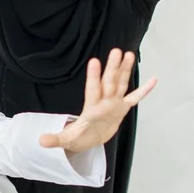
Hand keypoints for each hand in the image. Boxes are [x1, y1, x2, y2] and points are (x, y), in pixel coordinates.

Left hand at [39, 49, 155, 152]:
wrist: (89, 139)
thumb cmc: (78, 137)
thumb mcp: (66, 140)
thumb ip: (55, 139)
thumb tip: (40, 141)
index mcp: (91, 107)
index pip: (92, 89)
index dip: (93, 76)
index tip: (93, 61)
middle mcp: (103, 101)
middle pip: (109, 82)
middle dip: (113, 68)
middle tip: (116, 51)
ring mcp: (114, 103)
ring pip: (121, 84)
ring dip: (125, 70)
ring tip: (129, 54)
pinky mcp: (122, 109)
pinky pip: (135, 98)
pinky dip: (144, 90)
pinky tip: (153, 80)